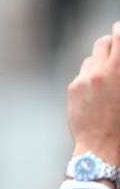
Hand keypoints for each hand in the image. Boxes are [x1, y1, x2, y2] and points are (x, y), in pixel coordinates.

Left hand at [68, 21, 119, 164]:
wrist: (101, 146)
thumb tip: (117, 60)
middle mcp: (103, 70)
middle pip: (104, 41)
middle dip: (112, 43)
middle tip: (116, 51)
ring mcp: (86, 78)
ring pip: (91, 57)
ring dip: (100, 60)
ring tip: (108, 75)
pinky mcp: (73, 88)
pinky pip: (82, 74)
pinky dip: (89, 76)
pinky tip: (96, 92)